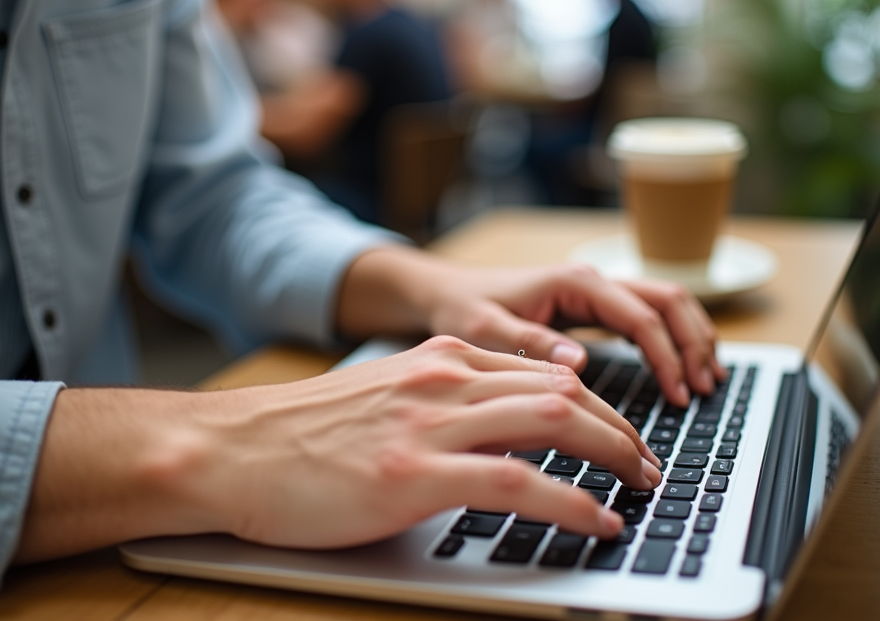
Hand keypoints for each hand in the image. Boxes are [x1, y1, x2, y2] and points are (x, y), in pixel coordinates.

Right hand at [17, 337, 660, 561]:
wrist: (230, 450)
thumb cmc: (301, 435)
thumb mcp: (385, 396)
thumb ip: (444, 401)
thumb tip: (501, 429)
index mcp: (441, 358)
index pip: (544, 370)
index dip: (597, 403)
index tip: (622, 433)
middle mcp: (445, 378)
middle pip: (562, 390)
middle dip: (620, 428)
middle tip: (649, 464)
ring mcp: (431, 423)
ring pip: (553, 422)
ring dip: (612, 455)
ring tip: (642, 486)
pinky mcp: (415, 474)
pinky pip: (518, 482)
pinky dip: (572, 503)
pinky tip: (599, 521)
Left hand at [339, 249, 720, 406]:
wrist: (444, 292)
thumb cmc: (461, 308)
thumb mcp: (483, 329)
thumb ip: (528, 341)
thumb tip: (579, 363)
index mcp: (574, 283)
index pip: (640, 316)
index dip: (667, 356)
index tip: (679, 396)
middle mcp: (592, 280)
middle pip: (668, 300)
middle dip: (694, 342)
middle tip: (705, 390)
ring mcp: (597, 291)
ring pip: (666, 303)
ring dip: (692, 337)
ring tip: (708, 382)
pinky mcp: (593, 306)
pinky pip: (648, 315)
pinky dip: (673, 338)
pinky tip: (682, 369)